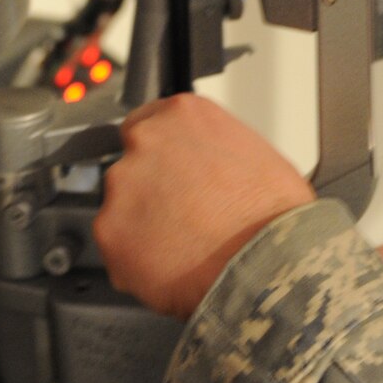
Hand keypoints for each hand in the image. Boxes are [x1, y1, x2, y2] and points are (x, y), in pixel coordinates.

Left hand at [94, 93, 316, 318]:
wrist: (267, 264)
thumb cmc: (272, 216)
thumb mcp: (255, 154)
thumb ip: (212, 150)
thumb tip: (205, 167)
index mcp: (181, 115)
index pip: (147, 123)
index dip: (159, 156)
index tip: (166, 174)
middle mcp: (145, 141)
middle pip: (132, 165)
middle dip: (151, 192)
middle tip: (182, 217)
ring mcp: (123, 186)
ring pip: (122, 208)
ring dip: (143, 226)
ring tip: (183, 248)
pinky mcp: (110, 230)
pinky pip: (117, 248)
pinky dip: (136, 261)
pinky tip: (171, 267)